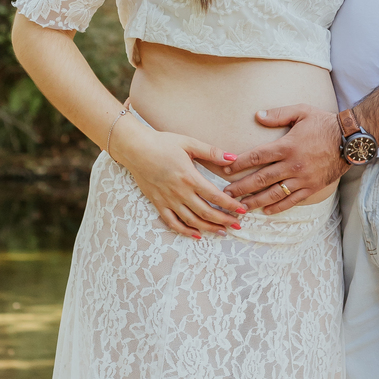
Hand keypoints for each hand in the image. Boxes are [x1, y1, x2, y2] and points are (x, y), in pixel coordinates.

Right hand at [111, 121, 246, 239]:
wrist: (135, 149)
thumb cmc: (162, 143)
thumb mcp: (189, 143)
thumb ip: (211, 152)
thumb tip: (233, 157)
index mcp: (189, 177)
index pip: (215, 196)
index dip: (230, 205)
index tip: (242, 210)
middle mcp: (180, 192)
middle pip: (206, 212)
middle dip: (224, 220)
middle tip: (237, 225)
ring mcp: (168, 200)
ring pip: (191, 221)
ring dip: (208, 228)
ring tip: (222, 231)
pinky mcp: (158, 203)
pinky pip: (172, 222)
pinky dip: (184, 231)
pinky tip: (195, 235)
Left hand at [222, 105, 346, 213]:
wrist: (350, 139)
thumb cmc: (324, 123)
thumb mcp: (302, 111)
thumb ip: (278, 114)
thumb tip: (257, 115)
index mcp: (287, 146)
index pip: (257, 156)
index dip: (239, 164)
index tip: (226, 169)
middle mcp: (292, 165)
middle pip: (261, 179)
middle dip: (241, 187)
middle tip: (226, 194)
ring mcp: (302, 179)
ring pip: (274, 194)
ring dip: (255, 201)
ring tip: (241, 206)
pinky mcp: (312, 188)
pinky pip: (291, 200)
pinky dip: (277, 207)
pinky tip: (266, 211)